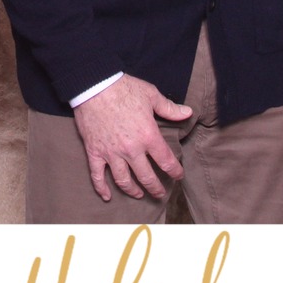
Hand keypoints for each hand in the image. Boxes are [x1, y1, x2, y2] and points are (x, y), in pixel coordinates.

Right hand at [72, 74, 191, 201]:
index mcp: (148, 136)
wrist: (94, 85)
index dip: (174, 171)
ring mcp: (112, 153)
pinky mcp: (95, 152)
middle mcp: (131, 149)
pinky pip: (97, 176)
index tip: (178, 176)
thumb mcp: (151, 95)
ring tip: (139, 194)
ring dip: (133, 190)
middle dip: (155, 187)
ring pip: (124, 181)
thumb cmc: (124, 88)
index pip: (166, 161)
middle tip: (160, 193)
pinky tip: (107, 196)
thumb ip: (169, 108)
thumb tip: (188, 112)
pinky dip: (101, 188)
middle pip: (146, 176)